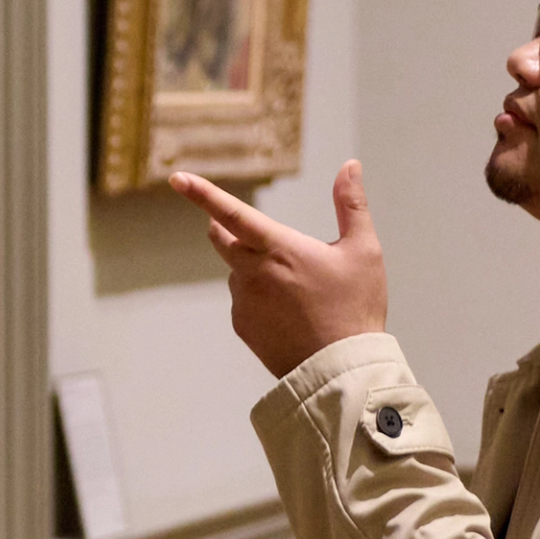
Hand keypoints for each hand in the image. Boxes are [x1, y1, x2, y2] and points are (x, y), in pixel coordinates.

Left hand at [169, 161, 388, 377]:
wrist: (342, 372)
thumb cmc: (356, 309)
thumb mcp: (364, 251)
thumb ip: (351, 204)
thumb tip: (350, 166)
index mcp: (278, 248)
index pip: (232, 213)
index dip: (202, 193)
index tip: (176, 178)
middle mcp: (252, 272)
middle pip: (221, 237)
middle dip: (224, 225)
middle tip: (247, 229)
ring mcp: (243, 301)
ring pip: (238, 271)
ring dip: (254, 268)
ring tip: (298, 291)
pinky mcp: (241, 326)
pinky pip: (243, 300)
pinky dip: (259, 298)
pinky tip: (289, 314)